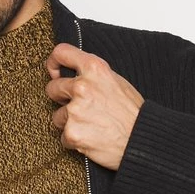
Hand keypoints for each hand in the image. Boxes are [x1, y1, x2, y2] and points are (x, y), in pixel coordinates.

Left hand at [45, 44, 143, 170]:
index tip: (54, 73)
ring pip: (57, 116)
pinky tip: (92, 138)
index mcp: (95, 69)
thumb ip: (94, 76)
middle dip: (61, 99)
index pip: (62, 53)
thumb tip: (75, 75)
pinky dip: (74, 140)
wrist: (142, 140)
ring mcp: (75, 111)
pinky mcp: (72, 133)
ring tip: (92, 126)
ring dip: (70, 122)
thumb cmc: (133, 113)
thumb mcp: (117, 82)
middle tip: (79, 107)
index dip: (54, 63)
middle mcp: (82, 87)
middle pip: (52, 88)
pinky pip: (63, 137)